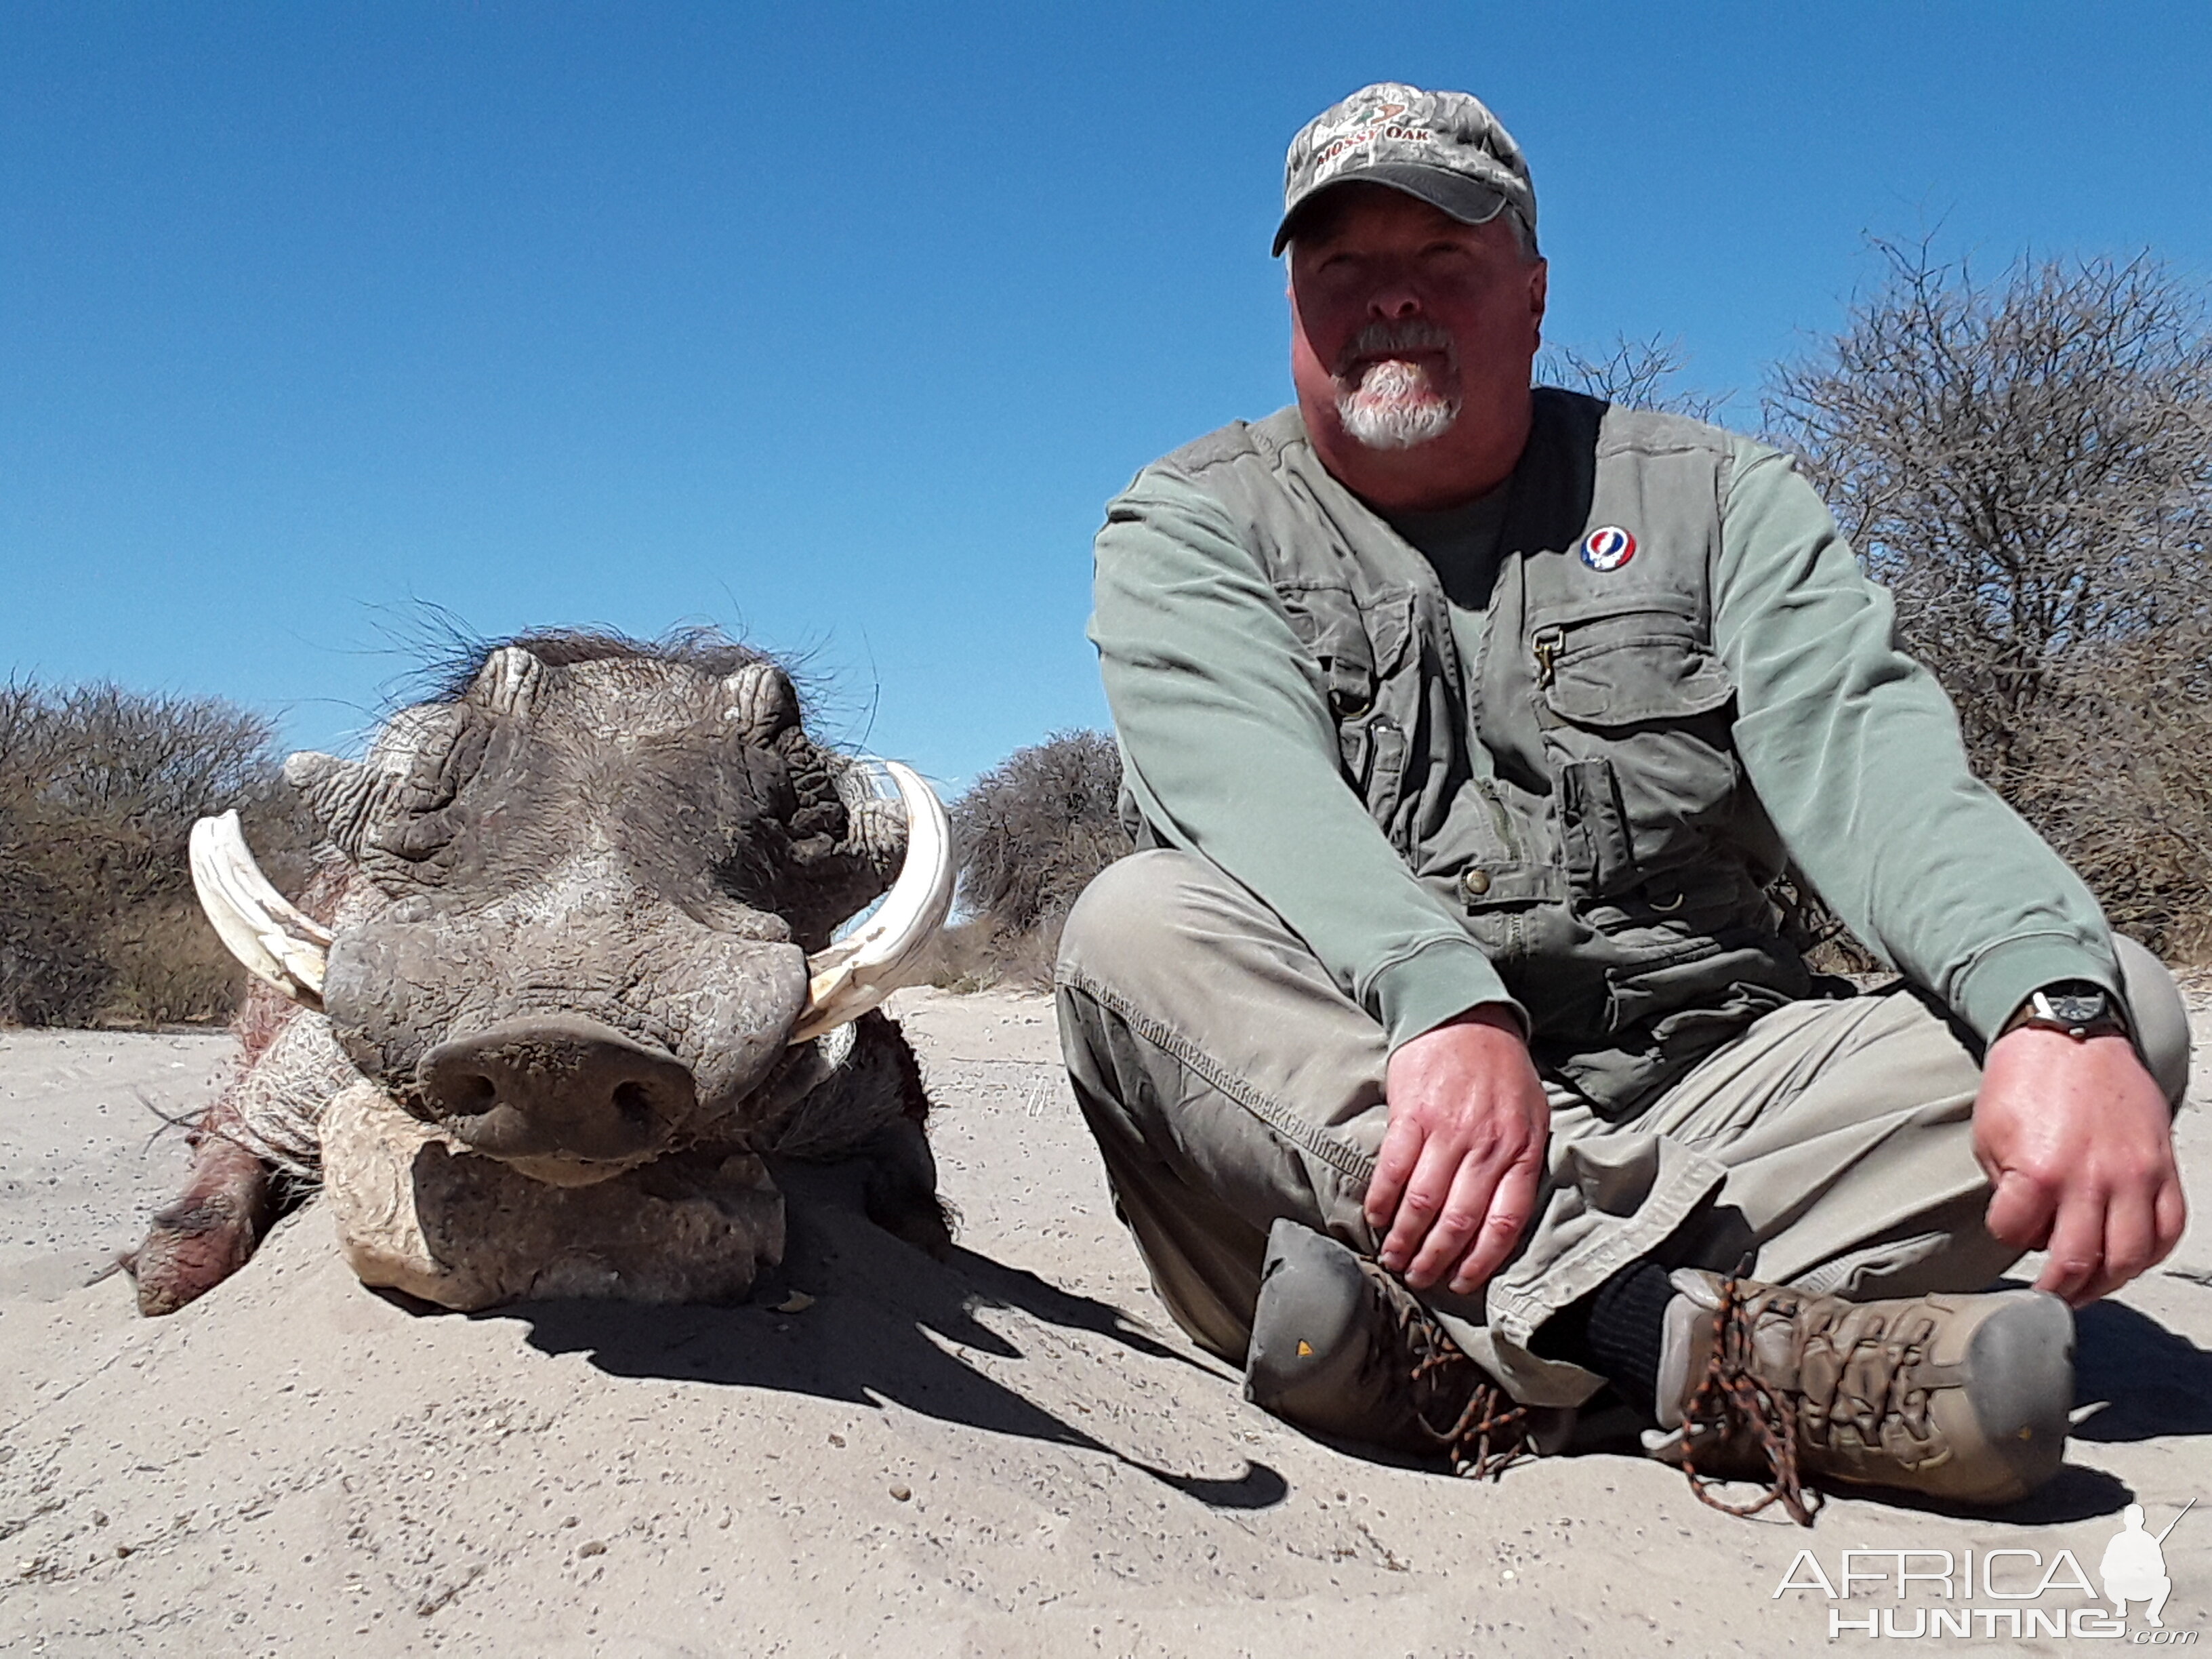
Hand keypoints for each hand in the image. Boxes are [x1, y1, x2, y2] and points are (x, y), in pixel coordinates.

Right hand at [1366, 1006, 1549, 1295]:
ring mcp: (1447, 1130)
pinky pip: (1393, 1169)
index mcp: (1521, 1149)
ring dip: (1404, 1238)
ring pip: (1422, 1202)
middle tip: (1418, 1278)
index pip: (1504, 1221)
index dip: (1481, 1260)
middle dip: (1435, 1259)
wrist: (1462, 1014)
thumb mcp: (1532, 1113)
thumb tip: (1502, 1217)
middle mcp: (1486, 1145)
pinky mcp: (1411, 1114)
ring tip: (1393, 1258)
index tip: (1461, 1281)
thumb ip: (1522, 1162)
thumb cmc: (1500, 1069)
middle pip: (1458, 1220)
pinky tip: (1376, 1218)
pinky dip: (1381, 1200)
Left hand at [1975, 1027, 2184, 1306]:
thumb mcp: (1989, 1133)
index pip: (2016, 1235)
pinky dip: (2149, 1254)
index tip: (2007, 1235)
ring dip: (2106, 1284)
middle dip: (2058, 1291)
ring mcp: (2135, 1176)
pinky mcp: (2164, 1168)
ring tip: (2085, 1290)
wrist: (2073, 1035)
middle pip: (2079, 1262)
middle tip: (2046, 1301)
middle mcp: (2092, 1179)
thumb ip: (2006, 1187)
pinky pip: (2168, 1229)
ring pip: (2130, 1257)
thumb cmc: (2025, 1081)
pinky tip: (2127, 1259)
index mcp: (2039, 1170)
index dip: (2006, 1240)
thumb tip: (2026, 1229)